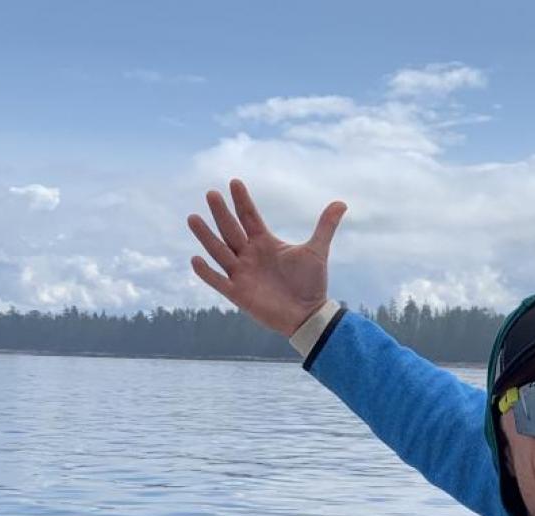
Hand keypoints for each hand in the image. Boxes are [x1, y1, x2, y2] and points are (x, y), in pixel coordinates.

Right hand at [189, 179, 348, 336]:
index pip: (249, 217)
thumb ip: (325, 226)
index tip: (234, 182)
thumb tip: (341, 203)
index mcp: (265, 243)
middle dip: (221, 213)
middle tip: (211, 193)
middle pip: (231, 230)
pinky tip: (195, 259)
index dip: (242, 201)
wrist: (309, 314)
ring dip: (206, 236)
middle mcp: (250, 255)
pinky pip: (218, 281)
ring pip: (219, 251)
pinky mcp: (238, 293)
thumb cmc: (311, 283)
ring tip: (192, 218)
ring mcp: (242, 273)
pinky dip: (206, 272)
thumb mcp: (317, 251)